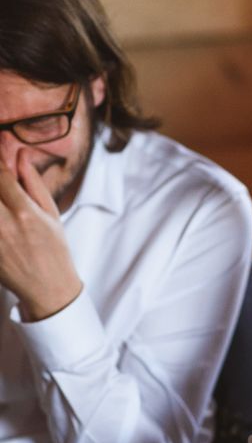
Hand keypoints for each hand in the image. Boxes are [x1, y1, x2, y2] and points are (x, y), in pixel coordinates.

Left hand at [0, 149, 81, 320]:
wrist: (48, 287)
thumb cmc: (54, 249)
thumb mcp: (51, 213)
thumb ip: (33, 183)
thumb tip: (21, 155)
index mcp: (26, 212)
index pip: (1, 176)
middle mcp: (5, 224)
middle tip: (2, 187)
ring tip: (4, 205)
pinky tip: (2, 218)